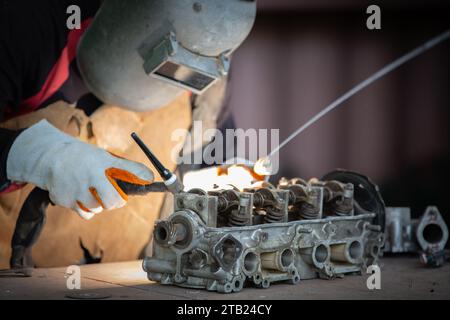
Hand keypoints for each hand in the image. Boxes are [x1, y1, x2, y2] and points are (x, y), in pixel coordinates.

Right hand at [7, 120, 153, 219]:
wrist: (52, 158)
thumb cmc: (86, 159)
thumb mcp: (105, 158)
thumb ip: (127, 168)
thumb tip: (150, 178)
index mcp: (101, 162)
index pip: (128, 169)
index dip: (141, 176)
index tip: (151, 181)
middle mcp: (89, 175)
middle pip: (113, 201)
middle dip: (117, 202)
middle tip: (115, 197)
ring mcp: (76, 188)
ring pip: (99, 208)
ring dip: (100, 204)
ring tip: (93, 191)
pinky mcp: (65, 199)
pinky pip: (86, 214)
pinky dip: (88, 210)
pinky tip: (83, 198)